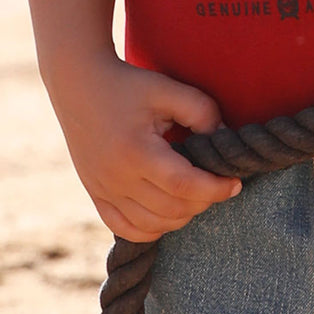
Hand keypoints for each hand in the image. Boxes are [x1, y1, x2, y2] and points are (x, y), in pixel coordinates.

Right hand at [49, 52, 241, 241]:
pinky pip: (126, 229)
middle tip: (219, 184)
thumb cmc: (128, 84)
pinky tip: (168, 211)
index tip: (235, 182)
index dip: (215, 188)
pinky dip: (152, 229)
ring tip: (197, 194)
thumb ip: (201, 111)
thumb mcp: (167, 88)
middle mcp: (117, 178)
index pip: (184, 185)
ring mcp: (103, 191)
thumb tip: (223, 139)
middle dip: (204, 202)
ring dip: (182, 216)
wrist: (78, 84)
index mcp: (136, 151)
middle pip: (171, 210)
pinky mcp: (96, 195)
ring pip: (151, 225)